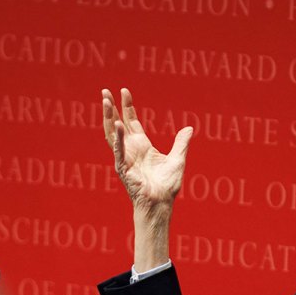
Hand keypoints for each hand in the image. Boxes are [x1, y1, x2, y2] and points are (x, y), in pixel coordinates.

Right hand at [103, 87, 191, 212]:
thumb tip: (189, 128)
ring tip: (106, 101)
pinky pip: (119, 151)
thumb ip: (181, 143)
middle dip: (112, 107)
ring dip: (108, 118)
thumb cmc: (167, 186)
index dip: (127, 106)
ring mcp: (125, 158)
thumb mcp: (178, 159)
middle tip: (106, 90)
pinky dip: (118, 138)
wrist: (161, 203)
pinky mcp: (124, 168)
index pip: (131, 121)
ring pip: (112, 134)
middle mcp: (131, 150)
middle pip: (117, 123)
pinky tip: (117, 124)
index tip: (124, 91)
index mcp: (142, 146)